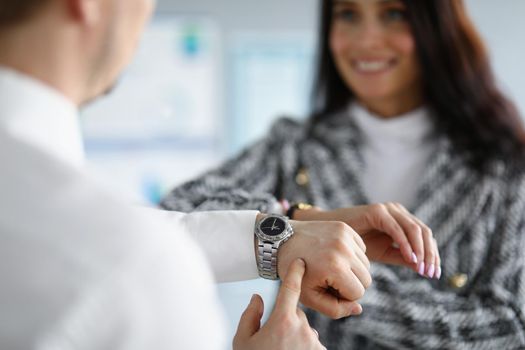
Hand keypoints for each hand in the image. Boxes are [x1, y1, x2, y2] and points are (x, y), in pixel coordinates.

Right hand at [233, 259, 325, 349]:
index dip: (295, 272)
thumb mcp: (242, 341)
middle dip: (287, 320)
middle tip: (273, 339)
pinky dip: (304, 347)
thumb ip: (249, 316)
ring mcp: (314, 343)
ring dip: (296, 335)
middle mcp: (302, 329)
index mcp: (282, 321)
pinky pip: (313, 344)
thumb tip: (257, 299)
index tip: (300, 262)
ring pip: (304, 330)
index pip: (291, 289)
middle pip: (296, 314)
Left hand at [277, 220, 370, 318]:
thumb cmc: (294, 272)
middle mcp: (343, 249)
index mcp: (334, 267)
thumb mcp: (309, 297)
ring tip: (330, 267)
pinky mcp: (344, 227)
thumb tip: (359, 308)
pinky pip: (361, 249)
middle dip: (350, 284)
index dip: (343, 296)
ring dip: (352, 270)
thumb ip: (335, 310)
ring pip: (366, 265)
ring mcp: (344, 235)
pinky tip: (333, 255)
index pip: (358, 293)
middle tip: (329, 279)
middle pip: (366, 279)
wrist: (281, 241)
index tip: (325, 288)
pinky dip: (351, 256)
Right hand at [294, 203, 440, 278]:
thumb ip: (402, 258)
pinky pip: (397, 228)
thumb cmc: (355, 245)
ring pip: (415, 229)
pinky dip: (405, 243)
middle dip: (430, 254)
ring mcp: (388, 209)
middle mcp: (398, 211)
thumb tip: (423, 267)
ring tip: (422, 268)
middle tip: (431, 273)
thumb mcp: (384, 253)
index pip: (425, 236)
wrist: (330, 236)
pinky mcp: (377, 211)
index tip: (434, 274)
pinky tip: (409, 258)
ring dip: (421, 250)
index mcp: (402, 220)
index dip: (433, 254)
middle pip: (424, 231)